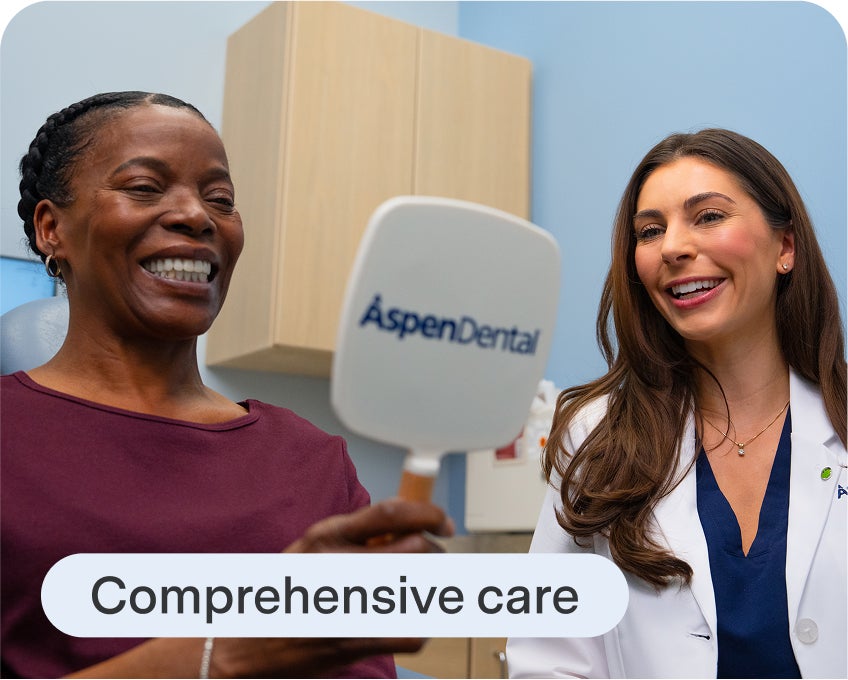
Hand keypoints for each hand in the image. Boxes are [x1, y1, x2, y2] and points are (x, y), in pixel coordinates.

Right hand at [211, 500, 453, 675]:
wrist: (245, 640)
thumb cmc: (285, 590)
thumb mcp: (313, 544)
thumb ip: (357, 533)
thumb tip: (411, 527)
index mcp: (328, 534)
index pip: (391, 512)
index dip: (429, 513)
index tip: (443, 522)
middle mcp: (337, 564)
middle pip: (415, 549)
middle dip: (434, 555)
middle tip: (432, 562)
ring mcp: (346, 604)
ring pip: (420, 589)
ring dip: (431, 589)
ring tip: (422, 591)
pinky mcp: (353, 642)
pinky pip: (413, 632)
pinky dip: (422, 627)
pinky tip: (413, 622)